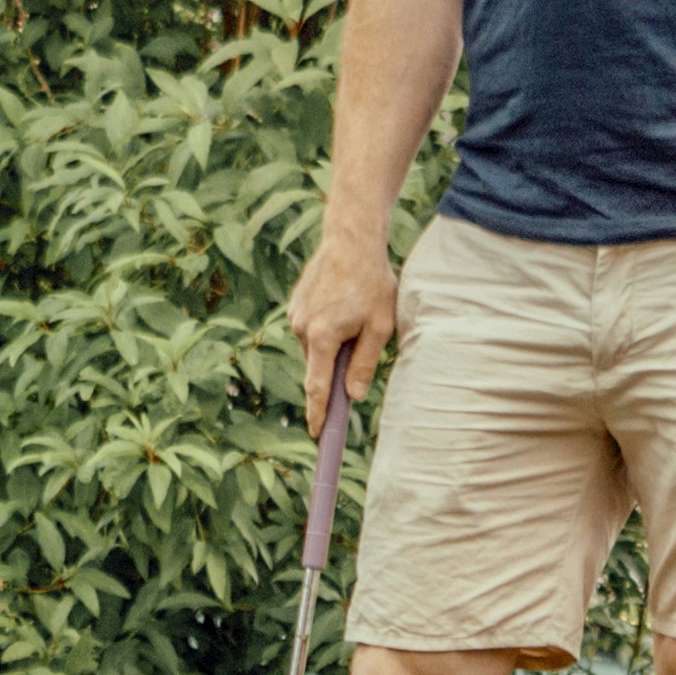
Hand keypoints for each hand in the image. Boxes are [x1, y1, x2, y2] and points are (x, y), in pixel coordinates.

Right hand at [291, 235, 400, 421]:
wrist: (350, 240)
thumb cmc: (372, 283)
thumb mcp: (380, 326)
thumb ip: (364, 362)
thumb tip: (354, 394)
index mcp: (323, 337)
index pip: (317, 387)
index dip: (318, 413)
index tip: (316, 434)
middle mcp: (302, 328)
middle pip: (318, 366)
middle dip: (335, 366)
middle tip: (361, 339)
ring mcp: (295, 315)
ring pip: (315, 348)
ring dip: (333, 344)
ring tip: (356, 313)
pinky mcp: (295, 305)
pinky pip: (311, 330)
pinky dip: (326, 328)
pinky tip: (343, 305)